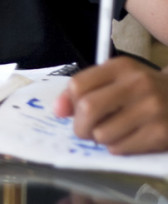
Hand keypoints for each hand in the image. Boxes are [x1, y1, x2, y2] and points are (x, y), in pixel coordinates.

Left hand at [53, 56, 167, 153]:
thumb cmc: (141, 90)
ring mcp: (152, 109)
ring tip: (110, 132)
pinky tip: (127, 138)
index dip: (68, 103)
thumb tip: (57, 110)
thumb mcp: (114, 79)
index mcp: (121, 67)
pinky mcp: (161, 133)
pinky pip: (120, 148)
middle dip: (79, 126)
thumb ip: (83, 90)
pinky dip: (116, 147)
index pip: (78, 85)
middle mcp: (138, 84)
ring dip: (99, 138)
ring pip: (102, 133)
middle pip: (88, 108)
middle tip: (84, 130)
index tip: (70, 111)